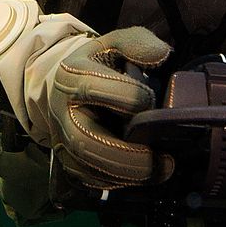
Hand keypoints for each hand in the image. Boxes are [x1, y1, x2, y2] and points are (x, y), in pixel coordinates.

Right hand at [44, 27, 173, 188]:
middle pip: (86, 141)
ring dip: (126, 174)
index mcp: (70, 77)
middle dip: (127, 155)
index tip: (153, 100)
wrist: (63, 87)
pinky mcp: (69, 161)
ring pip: (87, 167)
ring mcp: (62, 140)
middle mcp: (62, 112)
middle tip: (163, 159)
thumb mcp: (113, 43)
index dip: (129, 97)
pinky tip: (142, 177)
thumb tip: (161, 54)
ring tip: (161, 170)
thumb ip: (137, 43)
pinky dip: (117, 183)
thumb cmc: (96, 65)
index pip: (94, 89)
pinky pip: (89, 180)